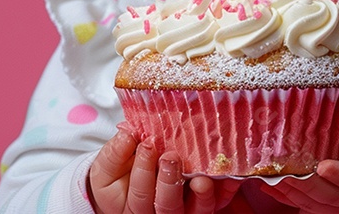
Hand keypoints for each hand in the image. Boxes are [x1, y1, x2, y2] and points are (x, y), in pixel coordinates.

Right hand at [88, 125, 241, 212]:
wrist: (130, 186)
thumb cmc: (117, 178)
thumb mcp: (107, 167)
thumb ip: (116, 152)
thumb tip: (129, 133)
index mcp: (135, 206)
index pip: (140, 195)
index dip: (143, 170)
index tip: (147, 144)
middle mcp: (161, 213)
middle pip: (168, 208)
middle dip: (170, 182)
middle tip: (171, 157)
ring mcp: (185, 210)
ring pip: (197, 211)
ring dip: (203, 194)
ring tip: (202, 176)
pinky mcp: (204, 204)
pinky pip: (220, 202)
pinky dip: (227, 189)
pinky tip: (231, 174)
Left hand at [259, 96, 338, 212]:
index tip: (324, 166)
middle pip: (327, 193)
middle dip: (304, 183)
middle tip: (283, 169)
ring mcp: (336, 205)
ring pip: (310, 201)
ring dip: (289, 189)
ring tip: (268, 174)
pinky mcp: (323, 207)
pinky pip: (301, 204)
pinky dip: (283, 196)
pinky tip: (265, 184)